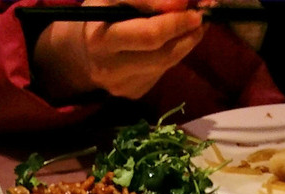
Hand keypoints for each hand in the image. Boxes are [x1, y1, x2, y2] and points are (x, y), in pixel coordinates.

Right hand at [32, 0, 205, 103]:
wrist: (81, 49)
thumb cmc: (102, 10)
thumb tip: (180, 4)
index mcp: (101, 39)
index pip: (149, 35)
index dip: (176, 22)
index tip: (195, 9)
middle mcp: (110, 69)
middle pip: (162, 55)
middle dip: (188, 34)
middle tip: (203, 16)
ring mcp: (122, 86)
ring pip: (166, 65)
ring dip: (186, 42)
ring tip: (194, 24)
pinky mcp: (133, 93)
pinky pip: (161, 72)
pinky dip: (173, 53)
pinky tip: (172, 40)